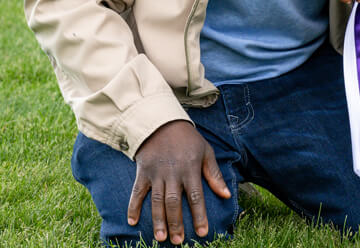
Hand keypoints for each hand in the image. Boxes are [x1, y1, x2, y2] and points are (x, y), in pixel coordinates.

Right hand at [128, 120, 231, 244]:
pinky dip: (133, 206)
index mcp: (190, 169)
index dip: (199, 215)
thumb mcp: (206, 152)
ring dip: (158, 220)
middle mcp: (173, 173)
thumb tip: (227, 195)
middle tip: (177, 241)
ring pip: (156, 201)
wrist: (161, 123)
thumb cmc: (188, 140)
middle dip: (176, 223)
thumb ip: (214, 175)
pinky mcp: (142, 172)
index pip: (196, 196)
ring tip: (160, 238)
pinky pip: (136, 192)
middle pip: (174, 202)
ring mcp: (156, 173)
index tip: (203, 232)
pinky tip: (132, 222)